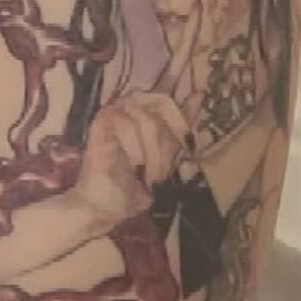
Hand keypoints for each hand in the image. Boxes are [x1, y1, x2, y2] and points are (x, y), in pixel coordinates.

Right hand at [74, 90, 191, 224]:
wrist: (109, 206)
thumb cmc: (138, 184)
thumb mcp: (167, 156)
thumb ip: (179, 129)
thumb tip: (200, 95)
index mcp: (148, 111)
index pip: (168, 96)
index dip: (180, 115)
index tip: (189, 135)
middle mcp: (131, 105)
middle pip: (161, 102)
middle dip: (167, 141)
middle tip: (164, 171)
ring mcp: (114, 112)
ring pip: (145, 118)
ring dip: (153, 153)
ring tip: (150, 176)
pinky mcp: (100, 123)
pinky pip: (124, 123)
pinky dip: (135, 149)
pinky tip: (134, 166)